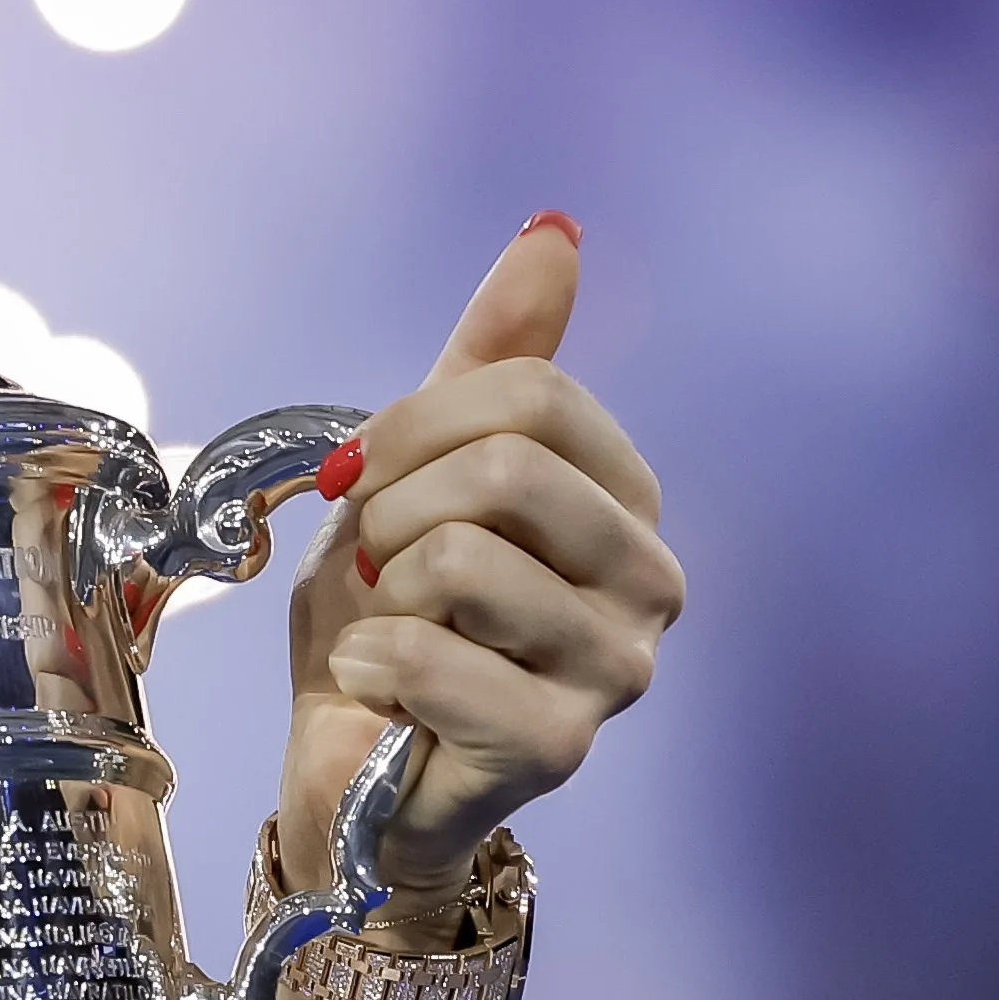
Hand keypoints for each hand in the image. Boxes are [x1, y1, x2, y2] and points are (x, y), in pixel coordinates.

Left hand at [280, 217, 684, 932]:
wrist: (347, 767)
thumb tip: (554, 231)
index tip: (362, 475)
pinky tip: (383, 696)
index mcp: (625, 498)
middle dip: (394, 507)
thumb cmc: (389, 619)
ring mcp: (618, 668)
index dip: (414, 423)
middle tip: (374, 563)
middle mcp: (651, 579)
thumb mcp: (418, 469)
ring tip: (390, 629)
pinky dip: (370, 666)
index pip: (531, 393)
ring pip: (462, 557)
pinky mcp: (559, 746)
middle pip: (507, 467)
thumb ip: (488, 360)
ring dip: (381, 590)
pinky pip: (431, 655)